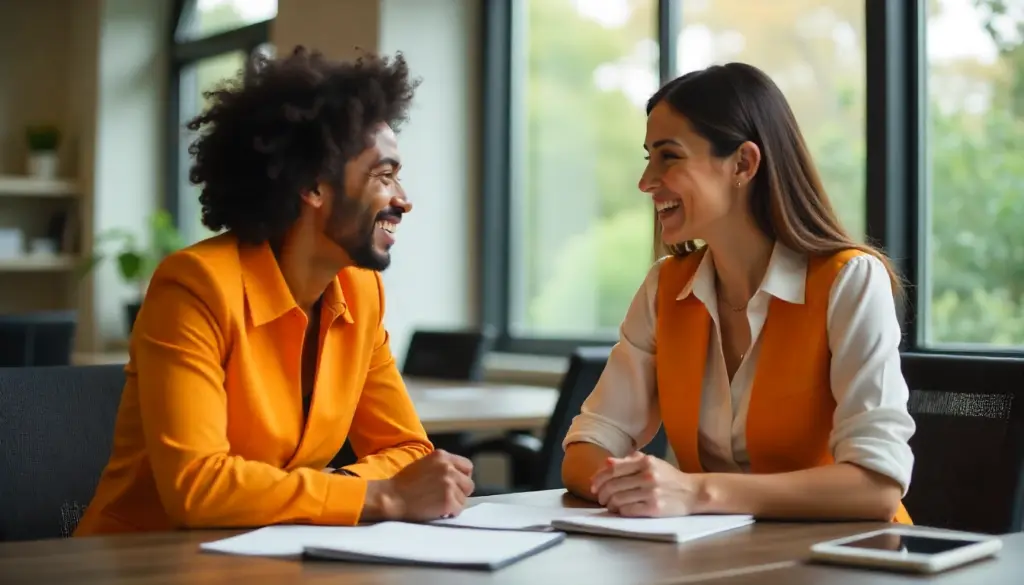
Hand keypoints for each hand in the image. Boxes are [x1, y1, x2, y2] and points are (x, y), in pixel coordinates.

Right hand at [366, 449, 474, 520]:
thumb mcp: (424, 464)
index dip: (462, 478)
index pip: (467, 466)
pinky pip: (459, 509)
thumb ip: (442, 466)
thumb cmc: (404, 483)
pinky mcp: (448, 500)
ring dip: (454, 503)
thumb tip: (457, 477)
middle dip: (460, 492)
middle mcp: (448, 467)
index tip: (455, 485)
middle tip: (446, 497)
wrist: (392, 498)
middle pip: (469, 484)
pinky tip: (438, 511)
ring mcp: (448, 484)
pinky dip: (450, 513)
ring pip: (464, 498)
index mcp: (442, 456)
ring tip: (439, 504)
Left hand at [589, 452, 703, 516]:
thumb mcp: (651, 462)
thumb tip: (606, 463)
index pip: (612, 469)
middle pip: (612, 485)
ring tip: (610, 505)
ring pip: (618, 499)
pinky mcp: (654, 508)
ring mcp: (651, 493)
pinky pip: (628, 510)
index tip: (593, 485)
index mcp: (645, 462)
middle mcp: (648, 476)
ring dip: (609, 504)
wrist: (692, 492)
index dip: (598, 478)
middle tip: (600, 498)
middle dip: (601, 493)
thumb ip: (629, 461)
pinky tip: (620, 510)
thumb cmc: (668, 477)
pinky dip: (619, 511)